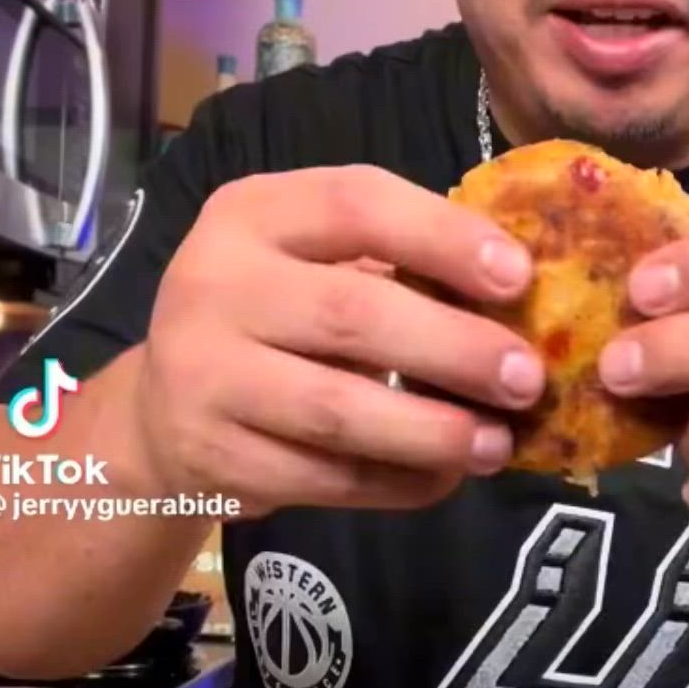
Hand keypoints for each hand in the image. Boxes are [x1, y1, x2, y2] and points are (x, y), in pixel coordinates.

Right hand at [137, 167, 543, 516]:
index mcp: (251, 214)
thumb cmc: (270, 321)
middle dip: (455, 349)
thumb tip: (522, 302)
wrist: (161, 414)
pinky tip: (442, 478)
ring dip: (432, 431)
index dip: (444, 238)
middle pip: (351, 314)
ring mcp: (205, 375)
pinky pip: (323, 477)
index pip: (356, 205)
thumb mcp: (311, 264)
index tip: (519, 278)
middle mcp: (214, 284)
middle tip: (526, 378)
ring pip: (337, 410)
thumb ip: (395, 267)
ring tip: (496, 444)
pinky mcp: (214, 457)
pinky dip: (395, 483)